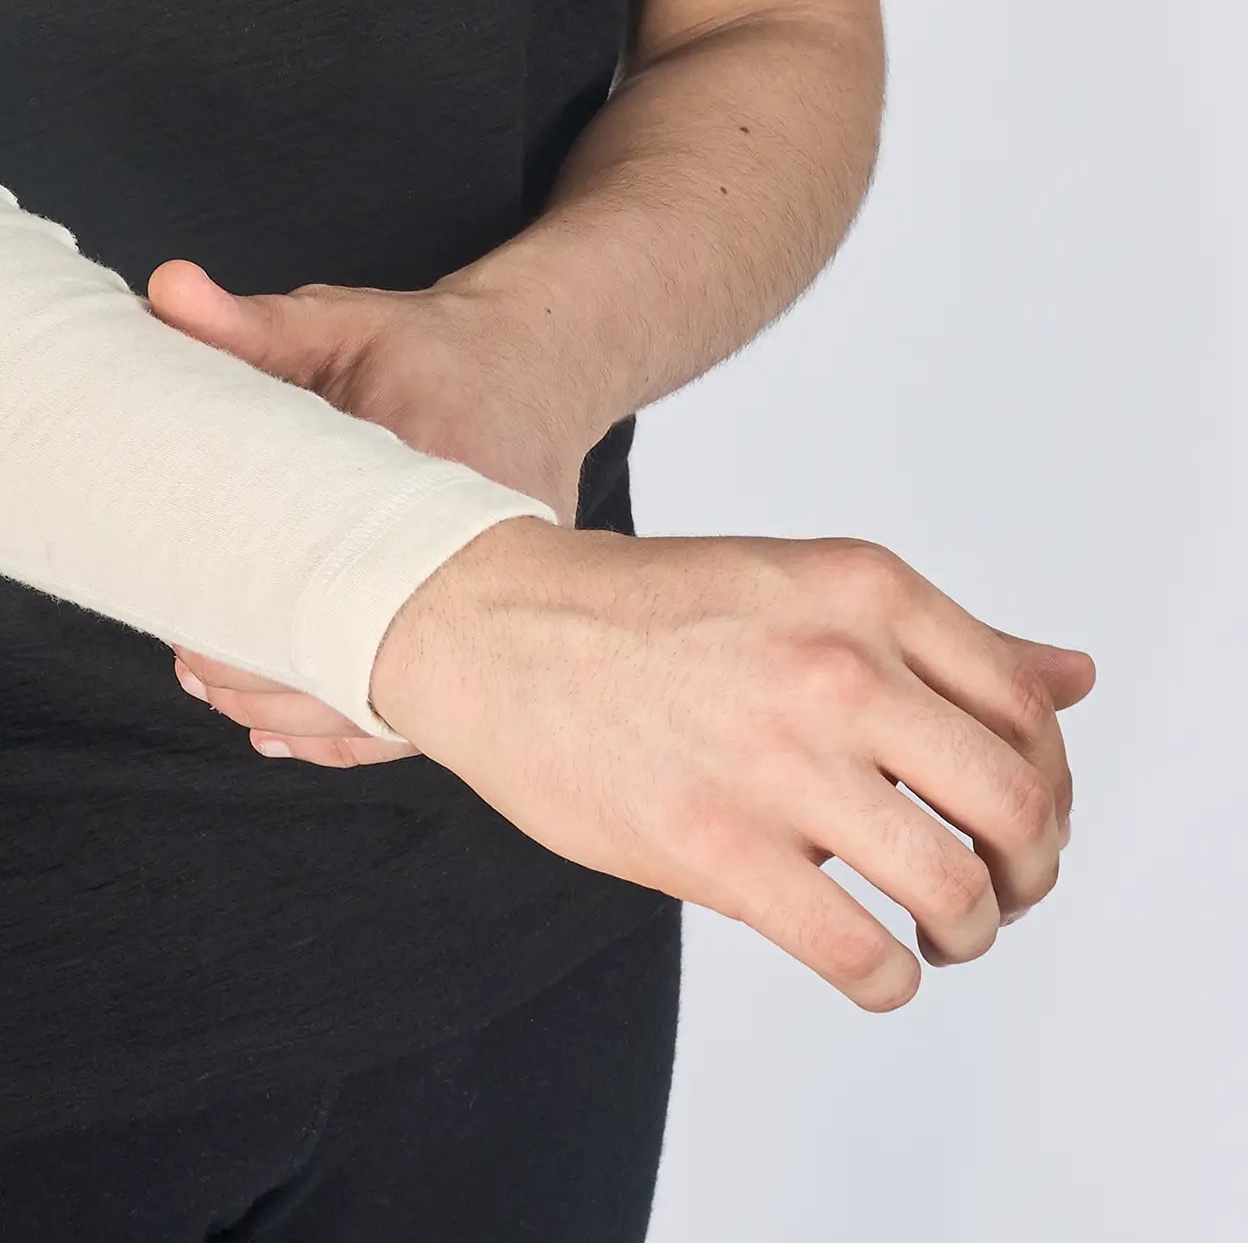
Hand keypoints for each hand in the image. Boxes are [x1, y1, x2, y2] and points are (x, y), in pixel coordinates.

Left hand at [149, 256, 599, 764]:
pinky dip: (346, 728)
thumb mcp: (345, 323)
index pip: (346, 551)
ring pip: (391, 692)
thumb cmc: (436, 351)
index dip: (262, 591)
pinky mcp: (487, 626)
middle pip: (368, 640)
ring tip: (214, 688)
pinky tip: (283, 731)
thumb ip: (253, 321)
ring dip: (298, 704)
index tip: (193, 601)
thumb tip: (166, 290)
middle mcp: (480, 552)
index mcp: (441, 472)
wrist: (536, 372)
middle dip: (269, 665)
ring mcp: (491, 599)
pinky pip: (419, 707)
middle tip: (189, 659)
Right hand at [370, 516, 1097, 1010]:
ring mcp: (777, 760)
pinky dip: (889, 981)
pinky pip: (861, 956)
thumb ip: (939, 635)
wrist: (488, 626)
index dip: (1049, 784)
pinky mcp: (715, 850)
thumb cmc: (640, 610)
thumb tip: (1074, 675)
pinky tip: (869, 963)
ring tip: (935, 933)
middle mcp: (837, 667)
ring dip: (969, 933)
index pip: (1027, 711)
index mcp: (863, 589)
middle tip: (999, 891)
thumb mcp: (801, 582)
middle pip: (1019, 806)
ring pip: (957, 889)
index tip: (1017, 817)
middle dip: (1031, 871)